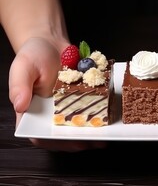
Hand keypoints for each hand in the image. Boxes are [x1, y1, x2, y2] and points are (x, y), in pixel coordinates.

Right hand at [9, 37, 106, 151]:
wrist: (51, 42)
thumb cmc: (33, 55)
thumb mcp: (22, 67)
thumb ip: (19, 86)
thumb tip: (20, 106)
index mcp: (33, 112)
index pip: (41, 135)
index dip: (56, 142)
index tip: (72, 143)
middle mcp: (51, 113)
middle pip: (65, 134)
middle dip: (81, 140)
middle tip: (96, 141)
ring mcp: (69, 106)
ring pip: (81, 124)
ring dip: (93, 130)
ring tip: (106, 134)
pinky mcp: (83, 97)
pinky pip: (93, 107)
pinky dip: (101, 112)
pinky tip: (111, 115)